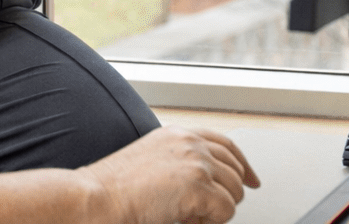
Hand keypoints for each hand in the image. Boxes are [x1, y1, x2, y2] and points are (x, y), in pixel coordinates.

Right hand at [77, 127, 259, 223]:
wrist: (96, 197)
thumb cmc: (114, 187)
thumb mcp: (151, 160)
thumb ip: (179, 162)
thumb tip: (207, 182)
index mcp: (178, 133)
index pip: (226, 144)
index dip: (244, 165)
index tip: (252, 181)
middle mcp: (191, 143)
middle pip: (235, 171)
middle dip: (226, 196)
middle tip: (201, 213)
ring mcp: (197, 163)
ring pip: (233, 194)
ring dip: (214, 211)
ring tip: (185, 216)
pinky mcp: (199, 187)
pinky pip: (225, 212)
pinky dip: (209, 223)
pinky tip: (184, 220)